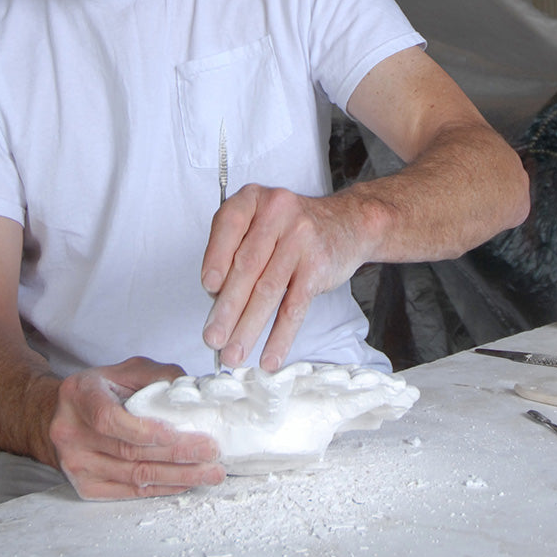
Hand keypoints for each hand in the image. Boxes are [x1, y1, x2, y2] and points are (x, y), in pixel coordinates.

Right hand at [48, 357, 225, 499]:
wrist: (61, 415)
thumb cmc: (103, 389)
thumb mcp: (127, 370)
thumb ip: (159, 376)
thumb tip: (195, 392)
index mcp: (80, 395)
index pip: (108, 418)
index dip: (143, 429)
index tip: (176, 433)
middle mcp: (70, 432)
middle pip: (128, 451)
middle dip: (176, 453)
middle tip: (211, 452)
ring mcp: (75, 463)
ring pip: (132, 475)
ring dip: (176, 476)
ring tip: (209, 472)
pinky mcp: (84, 486)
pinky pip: (128, 491)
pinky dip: (160, 488)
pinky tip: (184, 482)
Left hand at [200, 184, 367, 371]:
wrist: (348, 223)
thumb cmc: (292, 228)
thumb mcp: (261, 221)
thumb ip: (235, 248)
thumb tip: (216, 300)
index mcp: (254, 199)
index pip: (228, 226)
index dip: (214, 259)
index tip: (207, 289)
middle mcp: (277, 213)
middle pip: (246, 266)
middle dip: (226, 308)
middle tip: (212, 338)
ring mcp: (301, 239)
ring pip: (268, 291)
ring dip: (247, 328)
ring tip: (233, 354)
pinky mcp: (318, 266)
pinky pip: (294, 306)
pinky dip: (280, 337)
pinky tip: (269, 357)